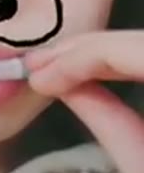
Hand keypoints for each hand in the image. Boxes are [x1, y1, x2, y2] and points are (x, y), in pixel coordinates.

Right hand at [25, 30, 143, 172]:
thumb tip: (65, 84)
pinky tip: (103, 72)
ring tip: (64, 65)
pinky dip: (133, 65)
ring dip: (113, 51)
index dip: (87, 54)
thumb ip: (112, 125)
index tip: (39, 76)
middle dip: (96, 47)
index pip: (142, 52)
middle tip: (44, 64)